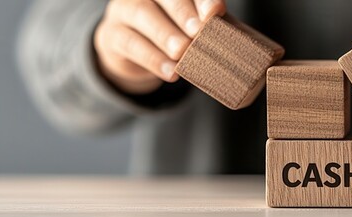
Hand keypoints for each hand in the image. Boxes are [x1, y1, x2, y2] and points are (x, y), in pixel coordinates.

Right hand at [94, 0, 225, 93]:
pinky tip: (170, 72)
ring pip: (142, 15)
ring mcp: (124, 10)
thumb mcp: (189, 27)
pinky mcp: (112, 35)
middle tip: (199, 31)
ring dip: (165, 34)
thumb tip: (239, 39)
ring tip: (182, 52)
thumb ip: (208, 27)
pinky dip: (153, 59)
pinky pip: (131, 43)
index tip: (216, 12)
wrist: (130, 50)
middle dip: (183, 12)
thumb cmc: (171, 33)